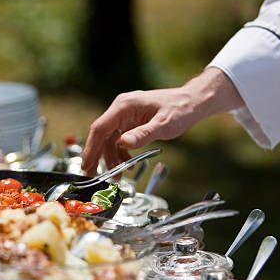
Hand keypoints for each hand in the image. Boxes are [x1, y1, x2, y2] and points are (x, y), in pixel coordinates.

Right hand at [81, 68, 243, 175]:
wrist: (192, 102)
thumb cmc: (180, 110)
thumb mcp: (163, 125)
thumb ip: (143, 135)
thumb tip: (123, 144)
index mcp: (124, 106)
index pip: (100, 128)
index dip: (91, 148)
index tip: (86, 165)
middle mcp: (121, 109)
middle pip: (101, 135)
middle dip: (98, 156)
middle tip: (93, 176)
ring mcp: (125, 115)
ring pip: (110, 140)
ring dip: (112, 158)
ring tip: (118, 176)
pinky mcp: (130, 122)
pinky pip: (119, 139)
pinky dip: (121, 153)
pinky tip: (128, 165)